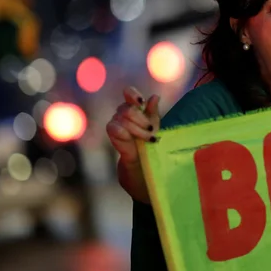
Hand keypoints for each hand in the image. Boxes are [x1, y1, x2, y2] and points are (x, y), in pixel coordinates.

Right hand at [106, 86, 160, 202]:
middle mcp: (123, 118)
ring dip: (137, 128)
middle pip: (126, 108)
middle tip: (152, 132)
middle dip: (141, 118)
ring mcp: (117, 129)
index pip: (129, 95)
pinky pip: (113, 129)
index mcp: (136, 113)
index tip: (140, 102)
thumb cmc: (152, 150)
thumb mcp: (156, 131)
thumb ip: (154, 115)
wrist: (146, 175)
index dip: (132, 94)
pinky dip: (123, 132)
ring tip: (149, 140)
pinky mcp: (115, 142)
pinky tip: (132, 140)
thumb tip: (155, 96)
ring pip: (121, 118)